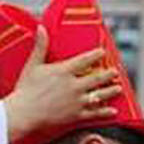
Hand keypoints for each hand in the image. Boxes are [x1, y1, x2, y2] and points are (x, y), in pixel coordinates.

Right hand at [2, 25, 121, 141]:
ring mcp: (76, 101)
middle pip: (96, 78)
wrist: (24, 113)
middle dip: (108, 74)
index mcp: (64, 71)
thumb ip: (40, 46)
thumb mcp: (32, 65)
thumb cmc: (26, 90)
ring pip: (99, 95)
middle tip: (115, 72)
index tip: (103, 52)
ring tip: (118, 88)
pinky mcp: (75, 115)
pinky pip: (94, 113)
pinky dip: (105, 112)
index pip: (85, 60)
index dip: (96, 55)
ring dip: (110, 91)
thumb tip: (41, 28)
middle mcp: (74, 85)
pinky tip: (113, 111)